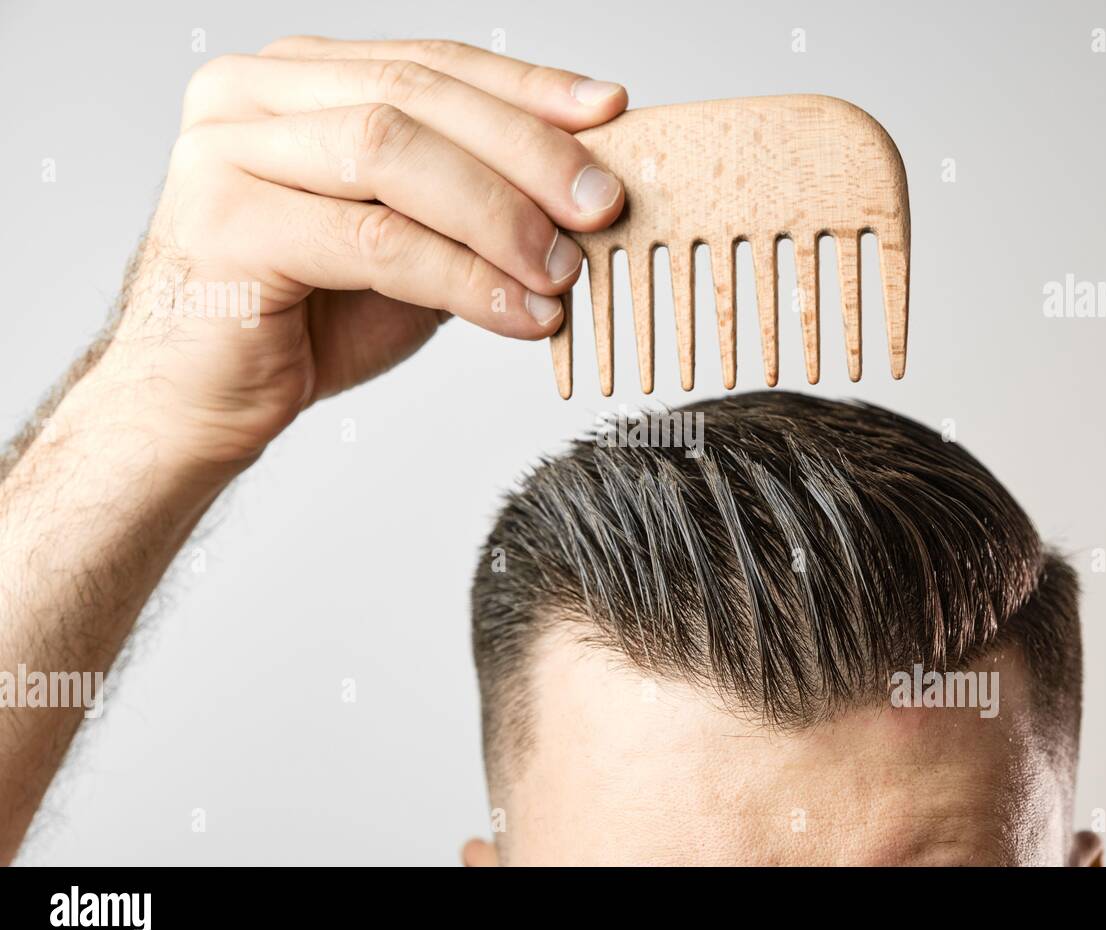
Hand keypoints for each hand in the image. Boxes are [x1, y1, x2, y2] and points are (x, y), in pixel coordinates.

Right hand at [99, 36, 626, 466]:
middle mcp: (252, 96)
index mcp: (297, 80)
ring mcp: (226, 152)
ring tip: (563, 270)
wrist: (206, 399)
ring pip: (393, 154)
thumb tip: (583, 188)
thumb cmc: (307, 316)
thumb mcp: (412, 241)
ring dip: (499, 215)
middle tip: (601, 204)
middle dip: (526, 152)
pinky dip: (463, 278)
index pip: (429, 63)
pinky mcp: (225, 224)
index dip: (526, 88)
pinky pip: (374, 240)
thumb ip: (472, 203)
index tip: (607, 113)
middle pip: (416, 96)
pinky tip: (520, 313)